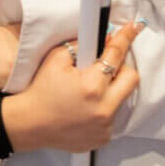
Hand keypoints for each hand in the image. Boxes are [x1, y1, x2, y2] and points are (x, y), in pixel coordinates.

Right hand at [2, 23, 141, 153]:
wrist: (30, 123)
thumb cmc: (41, 90)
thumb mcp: (57, 59)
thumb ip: (82, 45)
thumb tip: (103, 37)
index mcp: (92, 86)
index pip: (116, 54)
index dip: (125, 38)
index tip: (134, 28)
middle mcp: (104, 108)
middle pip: (131, 78)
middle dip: (121, 68)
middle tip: (104, 65)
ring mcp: (105, 126)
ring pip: (121, 98)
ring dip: (110, 89)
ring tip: (87, 91)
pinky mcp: (103, 138)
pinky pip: (112, 116)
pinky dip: (103, 108)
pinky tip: (84, 107)